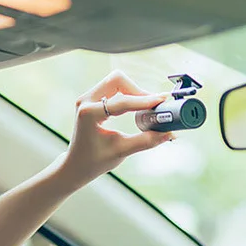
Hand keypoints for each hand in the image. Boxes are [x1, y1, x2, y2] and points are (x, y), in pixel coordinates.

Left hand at [58, 70, 173, 186]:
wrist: (76, 165)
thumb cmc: (94, 161)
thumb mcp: (122, 151)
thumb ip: (146, 140)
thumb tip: (169, 133)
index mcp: (88, 114)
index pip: (121, 101)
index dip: (145, 101)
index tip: (162, 101)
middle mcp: (85, 101)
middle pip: (117, 80)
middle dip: (137, 90)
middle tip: (152, 105)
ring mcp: (87, 98)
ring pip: (116, 81)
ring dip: (133, 91)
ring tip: (146, 107)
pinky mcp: (91, 99)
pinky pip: (113, 88)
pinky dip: (127, 94)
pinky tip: (136, 106)